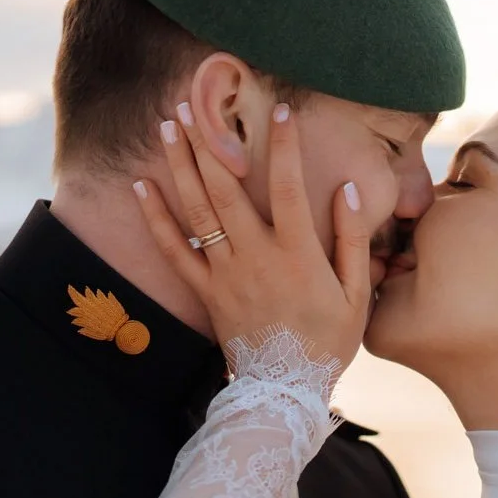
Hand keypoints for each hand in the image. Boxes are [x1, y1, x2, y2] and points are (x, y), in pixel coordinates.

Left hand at [136, 100, 373, 374]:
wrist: (284, 393)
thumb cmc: (327, 344)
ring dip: (180, 166)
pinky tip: (141, 187)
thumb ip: (351, 240)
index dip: (284, 146)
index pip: (289, 187)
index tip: (279, 110)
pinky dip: (155, 219)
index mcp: (297, 254)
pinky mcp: (205, 293)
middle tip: (194, 104)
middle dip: (210, 142)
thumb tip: (349, 190)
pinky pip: (174, 251)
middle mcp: (256, 257)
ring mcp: (225, 274)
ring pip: (197, 211)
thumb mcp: (356, 295)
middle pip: (226, 189)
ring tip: (168, 126)